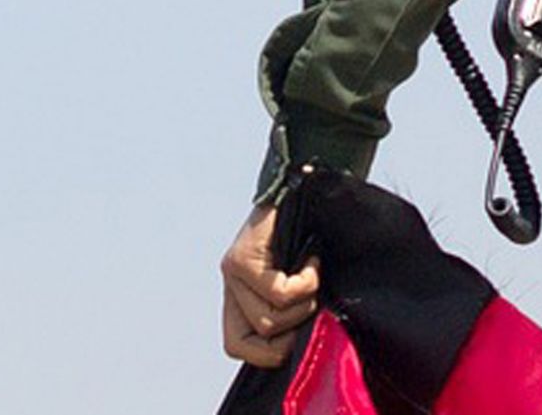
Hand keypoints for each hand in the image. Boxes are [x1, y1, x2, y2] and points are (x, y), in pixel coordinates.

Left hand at [218, 204, 321, 366]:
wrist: (301, 189)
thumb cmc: (308, 239)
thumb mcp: (296, 282)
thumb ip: (290, 311)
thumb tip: (302, 346)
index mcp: (239, 299)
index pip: (236, 347)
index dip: (267, 353)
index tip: (297, 335)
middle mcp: (230, 287)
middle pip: (252, 340)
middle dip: (291, 332)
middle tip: (310, 304)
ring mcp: (232, 273)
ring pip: (269, 320)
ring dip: (304, 303)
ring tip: (312, 275)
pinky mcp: (242, 259)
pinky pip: (280, 293)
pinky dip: (307, 282)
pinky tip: (312, 261)